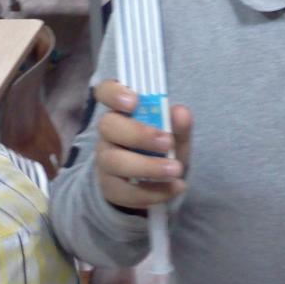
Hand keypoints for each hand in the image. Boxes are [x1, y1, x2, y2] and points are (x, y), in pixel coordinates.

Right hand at [94, 80, 192, 209]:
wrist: (154, 183)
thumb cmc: (161, 148)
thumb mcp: (176, 135)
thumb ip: (179, 124)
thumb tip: (179, 112)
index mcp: (122, 111)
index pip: (105, 91)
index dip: (114, 93)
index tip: (134, 101)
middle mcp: (108, 133)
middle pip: (108, 126)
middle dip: (138, 134)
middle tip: (167, 143)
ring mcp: (105, 161)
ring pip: (114, 161)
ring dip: (148, 167)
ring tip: (176, 170)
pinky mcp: (110, 188)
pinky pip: (124, 191)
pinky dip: (152, 191)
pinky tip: (174, 188)